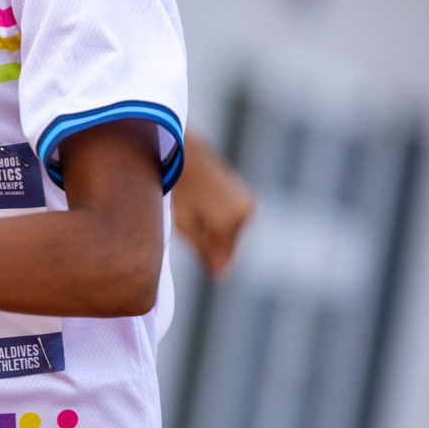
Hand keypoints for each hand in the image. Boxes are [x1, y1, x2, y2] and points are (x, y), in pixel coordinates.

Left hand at [171, 134, 255, 278]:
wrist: (186, 153)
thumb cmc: (178, 187)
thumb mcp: (183, 222)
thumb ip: (203, 250)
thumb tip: (221, 274)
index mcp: (229, 220)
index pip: (226, 256)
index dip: (212, 264)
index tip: (199, 259)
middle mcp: (246, 212)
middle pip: (231, 246)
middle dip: (213, 245)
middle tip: (191, 227)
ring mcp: (250, 203)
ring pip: (235, 234)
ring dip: (218, 233)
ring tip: (197, 213)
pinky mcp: (250, 197)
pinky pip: (237, 221)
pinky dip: (224, 221)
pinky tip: (206, 206)